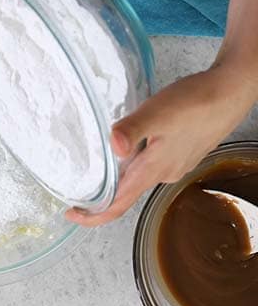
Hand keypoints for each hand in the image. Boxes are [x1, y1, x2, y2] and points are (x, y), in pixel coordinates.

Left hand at [68, 65, 257, 225]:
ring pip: (139, 175)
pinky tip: (133, 140)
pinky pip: (153, 162)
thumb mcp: (156, 112)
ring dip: (119, 172)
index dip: (92, 215)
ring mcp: (175, 164)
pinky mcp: (183, 152)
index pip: (118, 205)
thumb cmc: (196, 101)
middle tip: (77, 182)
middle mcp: (164, 173)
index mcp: (152, 170)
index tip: (71, 213)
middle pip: (126, 193)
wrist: (234, 90)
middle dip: (101, 191)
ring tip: (100, 157)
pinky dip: (136, 158)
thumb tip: (114, 147)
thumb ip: (131, 130)